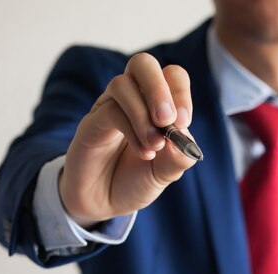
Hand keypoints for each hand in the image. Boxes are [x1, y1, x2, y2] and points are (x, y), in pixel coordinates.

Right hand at [59, 53, 196, 226]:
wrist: (104, 204)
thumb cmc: (136, 181)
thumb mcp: (166, 173)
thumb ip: (179, 158)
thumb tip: (186, 140)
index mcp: (156, 104)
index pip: (171, 75)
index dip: (180, 92)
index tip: (183, 122)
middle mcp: (132, 99)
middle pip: (143, 64)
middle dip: (159, 89)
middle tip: (168, 120)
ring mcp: (109, 108)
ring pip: (122, 84)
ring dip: (143, 115)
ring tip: (154, 146)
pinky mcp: (91, 124)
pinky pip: (110, 111)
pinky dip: (132, 130)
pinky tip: (143, 152)